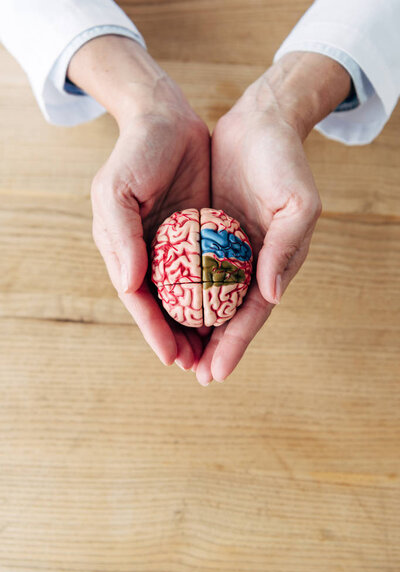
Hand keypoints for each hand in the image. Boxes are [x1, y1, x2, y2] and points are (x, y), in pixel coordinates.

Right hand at [69, 36, 210, 368]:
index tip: (172, 358)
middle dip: (179, 340)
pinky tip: (232, 316)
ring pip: (190, 297)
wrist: (168, 119)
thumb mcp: (115, 189)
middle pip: (165, 308)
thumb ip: (119, 237)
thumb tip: (129, 285)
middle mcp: (150, 256)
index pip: (140, 300)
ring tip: (215, 356)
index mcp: (124, 251)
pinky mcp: (202, 235)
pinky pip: (212, 273)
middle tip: (198, 369)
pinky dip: (218, 297)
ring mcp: (178, 248)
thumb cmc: (136, 153)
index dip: (154, 331)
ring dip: (201, 327)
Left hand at [195, 52, 350, 384]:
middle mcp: (253, 265)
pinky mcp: (211, 235)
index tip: (215, 373)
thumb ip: (286, 249)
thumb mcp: (298, 203)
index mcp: (275, 264)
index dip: (234, 346)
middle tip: (193, 375)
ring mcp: (230, 252)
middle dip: (213, 348)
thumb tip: (271, 296)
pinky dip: (185, 295)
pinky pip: (195, 272)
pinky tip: (169, 310)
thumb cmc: (284, 161)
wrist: (261, 124)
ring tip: (178, 355)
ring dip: (196, 329)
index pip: (251, 315)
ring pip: (210, 300)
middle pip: (229, 316)